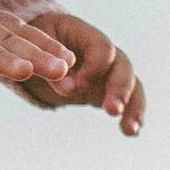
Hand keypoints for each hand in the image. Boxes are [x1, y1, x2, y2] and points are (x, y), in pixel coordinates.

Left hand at [10, 7, 145, 133]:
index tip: (81, 85)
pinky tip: (132, 133)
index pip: (102, 47)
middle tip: (112, 111)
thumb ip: (52, 68)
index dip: (96, 65)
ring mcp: (110, 72)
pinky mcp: (110, 91)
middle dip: (119, 89)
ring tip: (128, 130)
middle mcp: (104, 53)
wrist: (41, 53)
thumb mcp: (36, 52)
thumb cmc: (36, 47)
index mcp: (86, 36)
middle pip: (123, 66)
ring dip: (133, 107)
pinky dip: (132, 115)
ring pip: (132, 86)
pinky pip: (128, 101)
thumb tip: (69, 88)